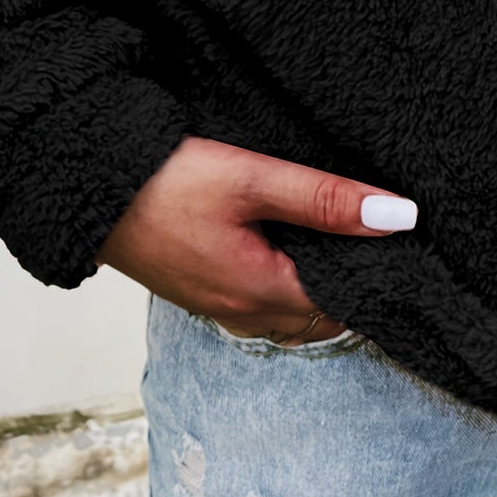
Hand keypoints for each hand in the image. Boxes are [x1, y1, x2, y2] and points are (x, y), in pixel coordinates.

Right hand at [95, 136, 417, 343]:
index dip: (382, 280)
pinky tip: (297, 243)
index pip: (348, 306)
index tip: (412, 251)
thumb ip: (326, 199)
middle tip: (392, 245)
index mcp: (262, 293)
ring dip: (323, 286)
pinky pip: (263, 298)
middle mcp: (242, 312)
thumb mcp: (252, 180)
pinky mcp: (201, 286)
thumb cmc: (165, 183)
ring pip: (292, 311)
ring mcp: (218, 304)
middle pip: (321, 316)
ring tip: (352, 242)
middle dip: (357, 288)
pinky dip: (292, 280)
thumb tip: (400, 217)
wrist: (84, 188)